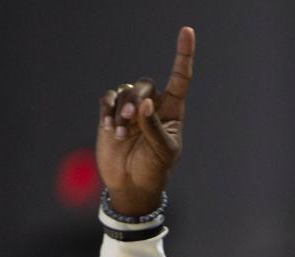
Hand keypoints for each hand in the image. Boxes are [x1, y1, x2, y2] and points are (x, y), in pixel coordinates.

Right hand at [96, 26, 194, 215]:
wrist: (131, 186)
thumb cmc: (154, 170)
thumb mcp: (162, 152)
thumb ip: (155, 127)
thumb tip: (147, 103)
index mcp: (171, 111)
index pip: (179, 78)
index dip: (183, 55)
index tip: (186, 31)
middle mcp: (152, 107)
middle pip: (144, 84)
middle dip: (136, 99)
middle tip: (132, 120)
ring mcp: (131, 111)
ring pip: (125, 91)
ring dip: (121, 109)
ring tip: (122, 133)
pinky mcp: (111, 116)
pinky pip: (108, 99)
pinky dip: (109, 110)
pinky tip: (112, 128)